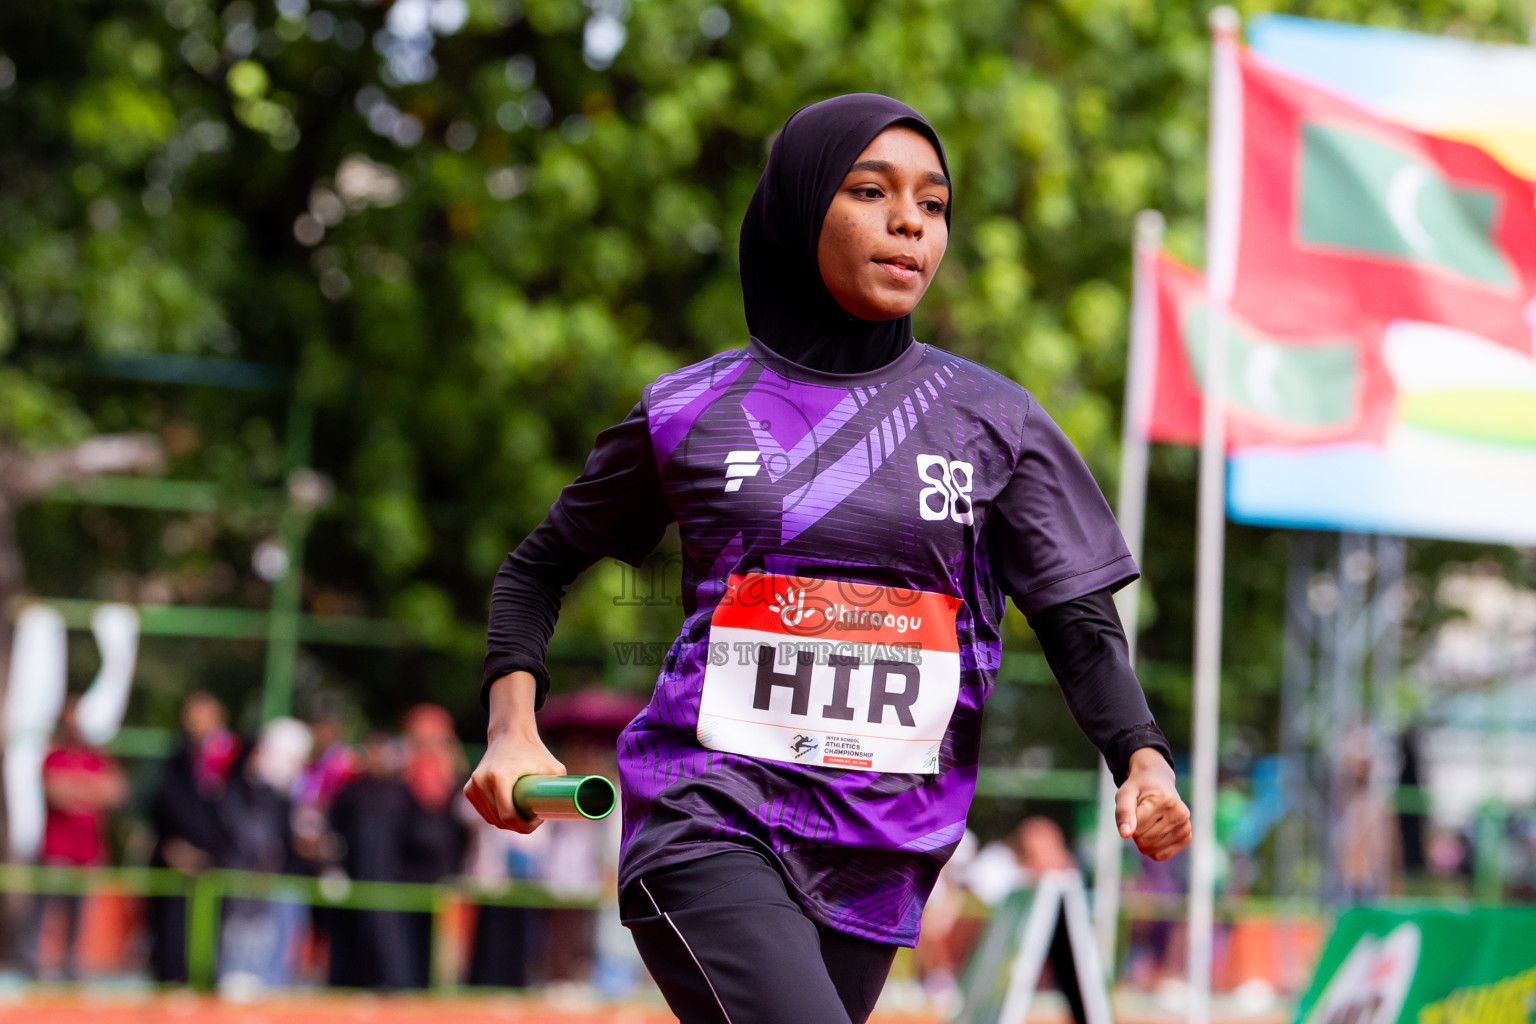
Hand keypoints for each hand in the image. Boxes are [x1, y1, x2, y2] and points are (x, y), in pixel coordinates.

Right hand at [462, 672, 565, 833]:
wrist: (510, 735)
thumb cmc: (535, 752)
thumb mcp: (554, 767)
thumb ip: (564, 787)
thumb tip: (576, 809)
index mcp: (499, 776)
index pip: (509, 816)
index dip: (525, 826)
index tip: (537, 821)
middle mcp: (481, 781)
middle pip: (501, 820)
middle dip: (518, 824)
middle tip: (534, 816)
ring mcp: (473, 786)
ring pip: (492, 820)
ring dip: (507, 822)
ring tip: (524, 809)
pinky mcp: (469, 789)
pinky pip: (485, 813)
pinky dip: (496, 816)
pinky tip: (509, 808)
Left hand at [1114, 747, 1190, 861]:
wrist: (1158, 782)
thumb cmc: (1139, 789)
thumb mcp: (1125, 794)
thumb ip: (1123, 812)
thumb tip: (1125, 835)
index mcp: (1164, 799)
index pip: (1136, 827)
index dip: (1128, 820)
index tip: (1135, 807)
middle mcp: (1179, 813)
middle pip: (1143, 840)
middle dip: (1135, 831)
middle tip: (1140, 815)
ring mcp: (1185, 826)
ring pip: (1150, 849)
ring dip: (1142, 839)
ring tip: (1148, 821)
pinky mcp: (1186, 837)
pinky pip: (1160, 856)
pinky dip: (1152, 848)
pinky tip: (1155, 832)